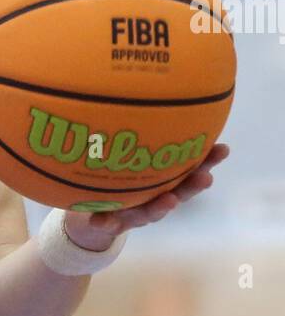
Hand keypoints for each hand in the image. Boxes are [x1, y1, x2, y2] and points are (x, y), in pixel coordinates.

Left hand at [63, 143, 229, 249]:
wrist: (92, 217)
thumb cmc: (118, 180)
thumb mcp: (130, 155)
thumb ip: (142, 134)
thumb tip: (154, 93)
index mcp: (163, 183)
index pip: (190, 169)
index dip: (208, 161)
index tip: (223, 149)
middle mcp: (153, 199)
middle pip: (178, 193)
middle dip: (193, 186)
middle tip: (206, 177)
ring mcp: (133, 213)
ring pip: (149, 212)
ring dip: (161, 207)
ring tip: (169, 201)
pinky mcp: (110, 223)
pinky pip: (108, 221)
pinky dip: (106, 220)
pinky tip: (100, 218)